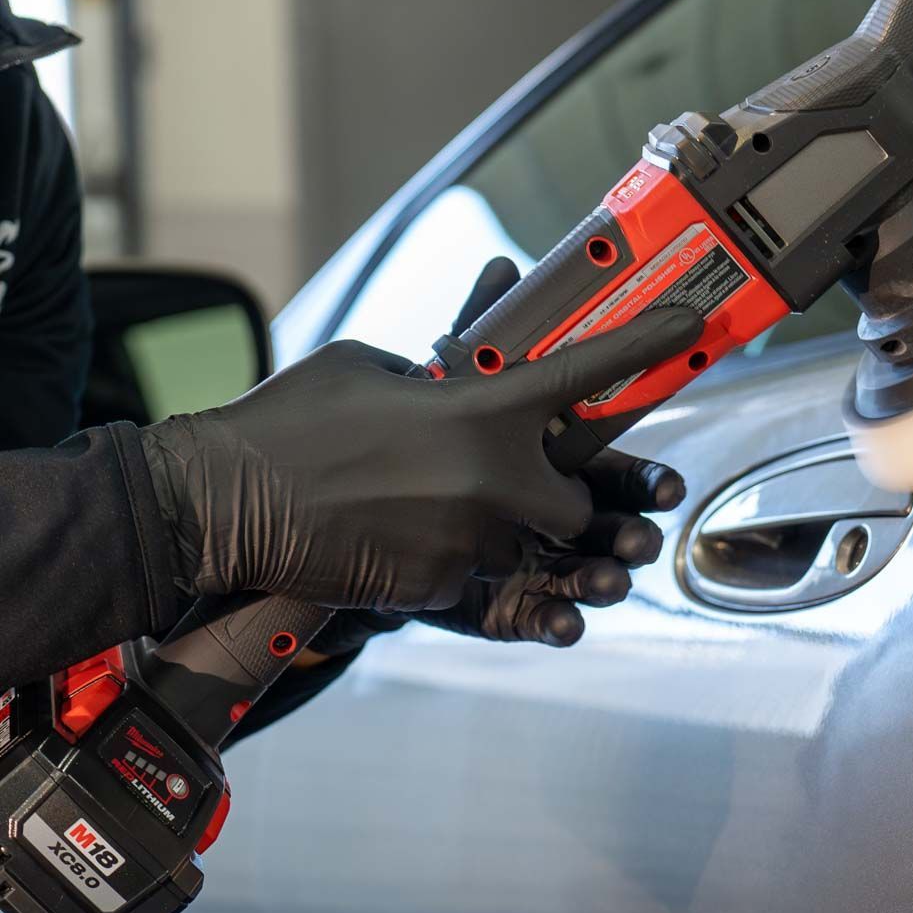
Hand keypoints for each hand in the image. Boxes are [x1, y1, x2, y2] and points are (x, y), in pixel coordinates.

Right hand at [138, 281, 701, 612]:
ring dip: (501, 536)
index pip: (582, 371)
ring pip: (528, 548)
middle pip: (575, 502)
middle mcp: (493, 476)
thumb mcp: (368, 366)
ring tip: (437, 518)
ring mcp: (473, 538)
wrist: (221, 503)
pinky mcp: (443, 589)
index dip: (642, 344)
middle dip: (556, 502)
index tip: (691, 323)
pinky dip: (452, 563)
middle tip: (507, 488)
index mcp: (479, 408)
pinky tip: (398, 542)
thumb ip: (436, 367)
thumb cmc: (290, 422)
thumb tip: (462, 367)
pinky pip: (479, 580)